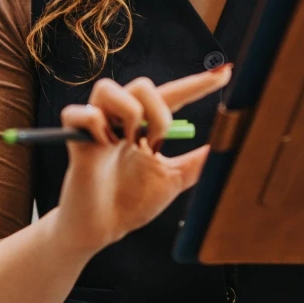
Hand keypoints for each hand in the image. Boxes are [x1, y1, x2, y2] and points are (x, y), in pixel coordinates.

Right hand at [54, 65, 232, 252]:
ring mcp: (97, 127)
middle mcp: (121, 120)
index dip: (198, 84)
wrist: (102, 230)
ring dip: (127, 112)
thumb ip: (196, 162)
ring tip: (128, 142)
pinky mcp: (75, 140)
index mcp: (145, 126)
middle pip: (142, 84)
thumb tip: (227, 144)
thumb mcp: (173, 180)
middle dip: (159, 112)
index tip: (226, 73)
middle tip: (157, 144)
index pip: (173, 95)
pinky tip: (103, 146)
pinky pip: (80, 113)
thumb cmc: (132, 203)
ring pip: (107, 88)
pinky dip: (95, 125)